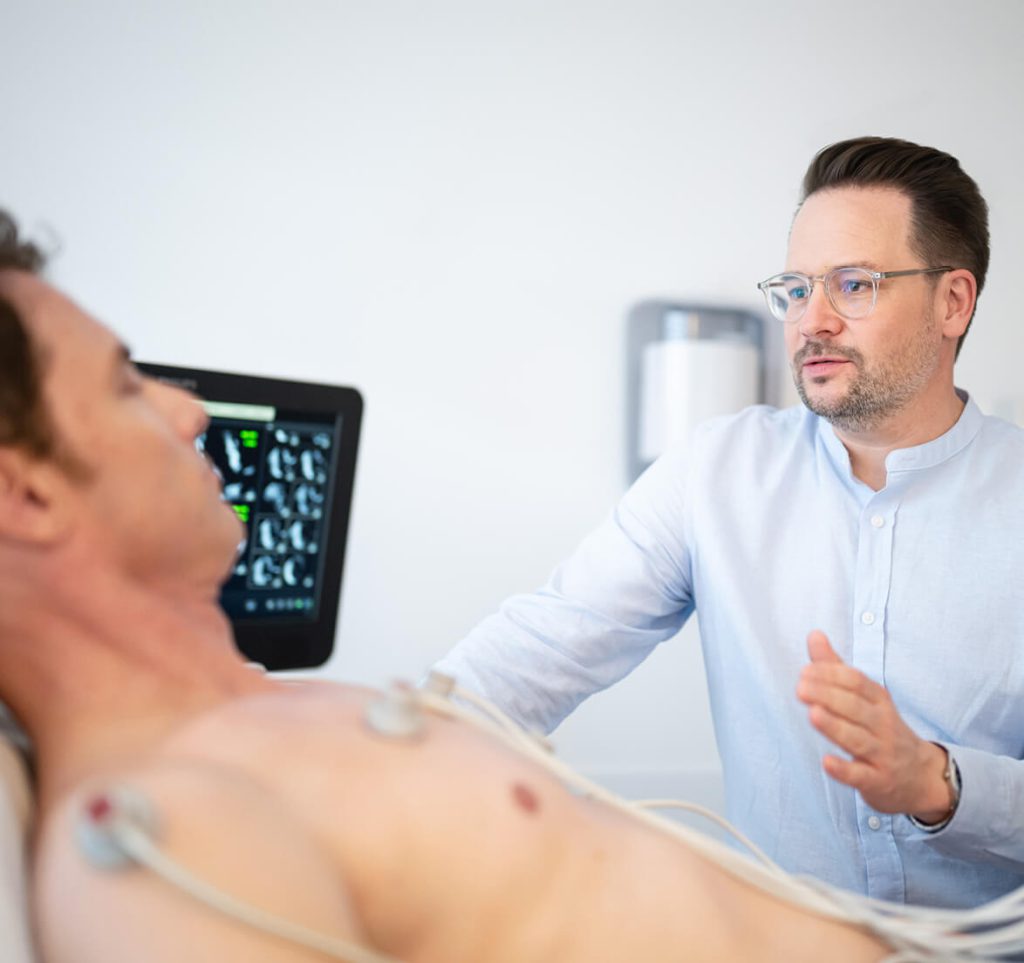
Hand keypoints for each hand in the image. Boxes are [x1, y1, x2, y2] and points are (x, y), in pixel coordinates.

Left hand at [796, 630, 951, 819]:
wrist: (920, 776)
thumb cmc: (881, 728)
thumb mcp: (864, 697)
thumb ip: (835, 667)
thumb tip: (814, 634)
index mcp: (878, 700)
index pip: (857, 683)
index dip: (832, 675)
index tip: (805, 671)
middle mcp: (883, 725)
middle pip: (856, 708)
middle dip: (829, 696)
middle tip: (800, 687)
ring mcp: (883, 754)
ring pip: (858, 739)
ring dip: (836, 727)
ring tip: (813, 715)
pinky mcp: (879, 781)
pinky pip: (862, 775)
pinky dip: (845, 769)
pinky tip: (827, 762)